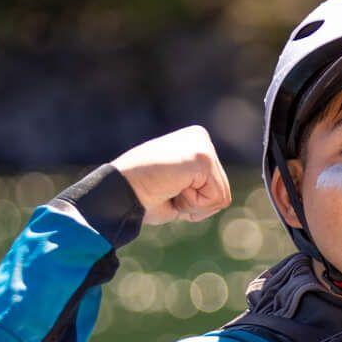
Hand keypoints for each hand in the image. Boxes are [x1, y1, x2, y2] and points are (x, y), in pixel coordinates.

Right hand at [112, 127, 232, 224]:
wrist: (119, 193)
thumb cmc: (142, 196)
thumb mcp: (176, 186)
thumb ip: (198, 186)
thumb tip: (221, 199)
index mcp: (193, 141)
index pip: (216, 187)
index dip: (192, 200)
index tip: (165, 189)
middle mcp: (200, 138)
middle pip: (222, 192)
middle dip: (194, 203)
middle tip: (166, 190)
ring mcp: (202, 145)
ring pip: (221, 197)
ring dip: (192, 204)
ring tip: (168, 188)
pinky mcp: (202, 158)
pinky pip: (215, 198)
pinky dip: (192, 204)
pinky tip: (172, 187)